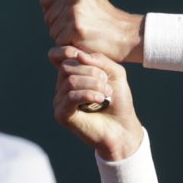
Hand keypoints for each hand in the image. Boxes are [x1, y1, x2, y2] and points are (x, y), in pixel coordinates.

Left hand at [40, 0, 144, 62]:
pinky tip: (84, 42)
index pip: (46, 1)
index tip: (64, 20)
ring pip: (53, 31)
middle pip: (48, 18)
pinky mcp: (76, 29)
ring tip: (83, 35)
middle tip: (79, 30)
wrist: (127, 34)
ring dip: (64, 38)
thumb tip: (48, 3)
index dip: (52, 13)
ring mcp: (74, 12)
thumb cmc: (108, 20)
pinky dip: (70, 45)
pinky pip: (60, 42)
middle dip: (59, 27)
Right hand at [50, 46, 144, 160]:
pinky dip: (88, 94)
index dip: (77, 55)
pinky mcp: (61, 114)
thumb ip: (100, 60)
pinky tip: (100, 99)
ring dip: (93, 85)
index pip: (63, 56)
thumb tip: (78, 55)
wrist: (122, 128)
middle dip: (92, 72)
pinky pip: (70, 96)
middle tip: (107, 85)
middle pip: (67, 67)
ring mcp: (60, 100)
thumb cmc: (119, 100)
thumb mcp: (115, 74)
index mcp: (73, 74)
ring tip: (106, 94)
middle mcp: (62, 86)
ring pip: (70, 81)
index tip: (99, 68)